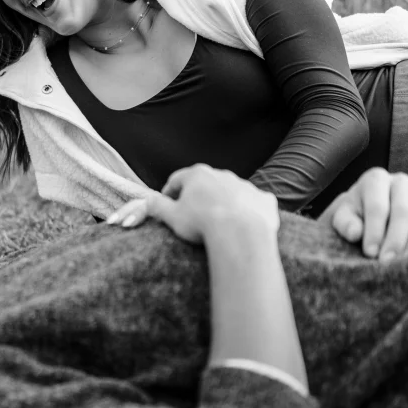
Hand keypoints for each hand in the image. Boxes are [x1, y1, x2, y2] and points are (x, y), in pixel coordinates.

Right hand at [107, 164, 278, 243]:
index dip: (170, 193)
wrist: (241, 233)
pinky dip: (250, 214)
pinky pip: (255, 205)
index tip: (167, 205)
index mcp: (198, 174)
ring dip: (225, 205)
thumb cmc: (202, 223)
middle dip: (199, 198)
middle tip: (193, 217)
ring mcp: (245, 185)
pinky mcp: (264, 200)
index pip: (177, 180)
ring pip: (231, 194)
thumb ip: (155, 207)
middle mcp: (222, 174)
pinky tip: (245, 229)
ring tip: (220, 226)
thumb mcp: (171, 217)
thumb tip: (143, 202)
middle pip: (206, 184)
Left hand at [328, 168, 407, 259]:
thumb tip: (355, 233)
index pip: (377, 206)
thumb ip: (346, 224)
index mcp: (376, 180)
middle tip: (386, 262)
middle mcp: (400, 182)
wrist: (371, 214)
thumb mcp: (344, 218)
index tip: (370, 253)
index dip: (374, 231)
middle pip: (403, 211)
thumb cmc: (356, 217)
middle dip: (395, 239)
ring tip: (403, 261)